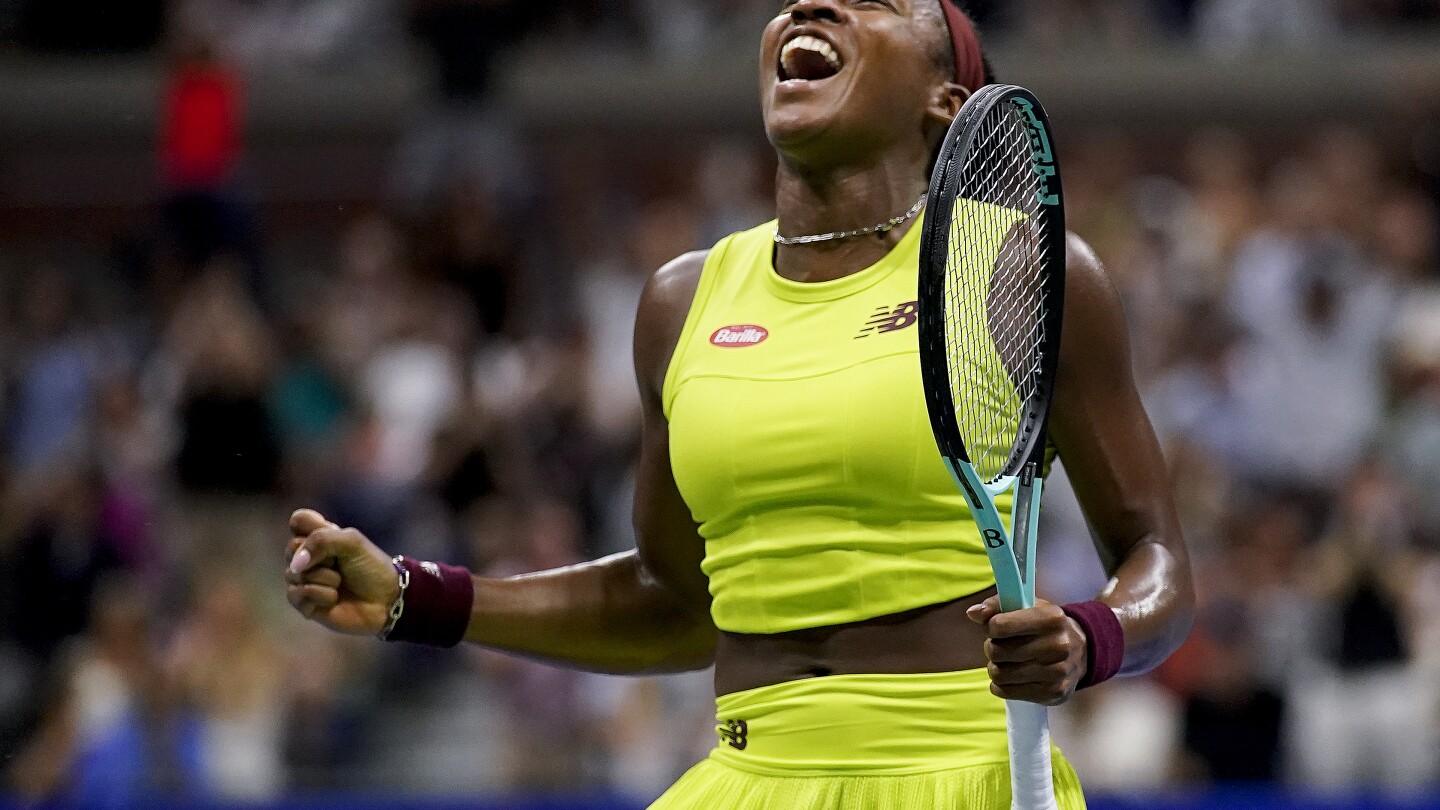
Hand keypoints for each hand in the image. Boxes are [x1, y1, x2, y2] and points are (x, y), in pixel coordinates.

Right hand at [284, 509, 399, 635]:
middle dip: (320, 557)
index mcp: (320, 538)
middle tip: (339, 564)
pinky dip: (320, 595)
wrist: (386, 599)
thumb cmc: (371, 567)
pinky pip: (295, 595)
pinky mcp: (305, 603)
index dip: (309, 527)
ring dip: (324, 578)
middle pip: (291, 548)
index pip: (298, 521)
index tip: (331, 534)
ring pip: (293, 573)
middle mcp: (308, 557)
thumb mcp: (351, 543)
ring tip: (340, 583)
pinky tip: (334, 598)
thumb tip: (295, 564)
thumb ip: (321, 541)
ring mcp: (305, 580)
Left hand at [967, 597, 1087, 705]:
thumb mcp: (1026, 606)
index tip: (996, 628)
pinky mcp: (1053, 693)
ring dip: (996, 668)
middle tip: (1002, 647)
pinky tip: (1011, 678)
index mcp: (1051, 618)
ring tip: (1006, 662)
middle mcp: (1058, 645)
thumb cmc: (1045, 626)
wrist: (1083, 650)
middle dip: (992, 648)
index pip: (1000, 626)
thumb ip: (996, 605)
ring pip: (1000, 674)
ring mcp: (1057, 672)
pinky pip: (1007, 692)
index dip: (991, 627)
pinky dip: (1001, 686)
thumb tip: (972, 613)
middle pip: (997, 652)